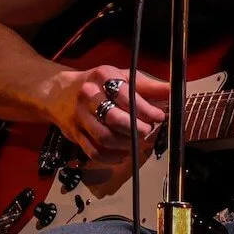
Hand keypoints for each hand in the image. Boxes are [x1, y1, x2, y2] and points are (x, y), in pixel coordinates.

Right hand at [48, 65, 169, 163]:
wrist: (60, 93)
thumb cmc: (99, 84)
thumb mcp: (123, 77)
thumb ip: (147, 86)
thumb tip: (173, 92)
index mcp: (103, 76)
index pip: (126, 95)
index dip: (146, 109)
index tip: (159, 117)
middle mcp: (88, 95)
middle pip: (114, 118)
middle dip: (135, 128)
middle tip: (147, 131)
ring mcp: (79, 116)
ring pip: (104, 137)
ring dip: (125, 144)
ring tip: (137, 143)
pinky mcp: (74, 134)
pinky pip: (93, 151)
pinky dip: (111, 157)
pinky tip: (123, 154)